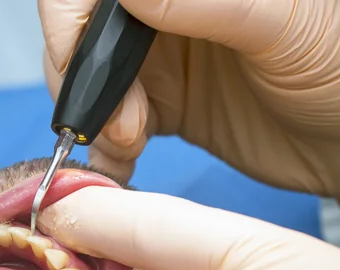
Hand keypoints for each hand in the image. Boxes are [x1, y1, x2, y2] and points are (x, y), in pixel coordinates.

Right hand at [39, 0, 339, 196]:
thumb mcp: (286, 23)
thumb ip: (206, 3)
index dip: (72, 19)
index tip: (76, 63)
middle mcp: (165, 16)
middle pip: (85, 38)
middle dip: (86, 82)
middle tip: (118, 121)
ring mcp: (159, 64)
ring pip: (91, 86)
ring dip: (93, 121)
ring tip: (127, 144)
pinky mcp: (160, 108)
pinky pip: (110, 127)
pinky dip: (103, 151)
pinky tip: (120, 165)